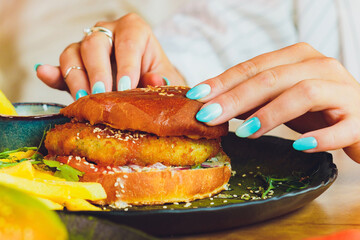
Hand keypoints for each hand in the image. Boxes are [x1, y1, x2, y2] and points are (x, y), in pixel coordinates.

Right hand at [35, 13, 184, 99]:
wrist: (146, 86)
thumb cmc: (157, 78)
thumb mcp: (165, 79)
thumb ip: (161, 79)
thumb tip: (155, 80)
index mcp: (134, 30)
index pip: (127, 42)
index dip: (126, 65)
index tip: (125, 88)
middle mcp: (107, 33)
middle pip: (95, 44)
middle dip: (98, 72)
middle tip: (103, 96)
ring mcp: (87, 48)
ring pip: (72, 53)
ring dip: (76, 78)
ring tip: (84, 100)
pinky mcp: (75, 66)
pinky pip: (60, 67)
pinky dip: (53, 74)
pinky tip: (45, 74)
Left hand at [186, 42, 359, 161]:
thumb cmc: (315, 107)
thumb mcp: (279, 97)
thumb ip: (251, 97)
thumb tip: (211, 104)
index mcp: (298, 57)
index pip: (253, 67)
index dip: (223, 81)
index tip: (196, 97)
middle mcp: (320, 67)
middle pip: (272, 78)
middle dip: (236, 97)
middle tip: (209, 116)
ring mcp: (342, 91)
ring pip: (304, 94)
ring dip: (271, 114)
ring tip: (246, 132)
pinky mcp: (359, 118)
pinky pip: (342, 128)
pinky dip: (320, 138)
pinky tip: (299, 146)